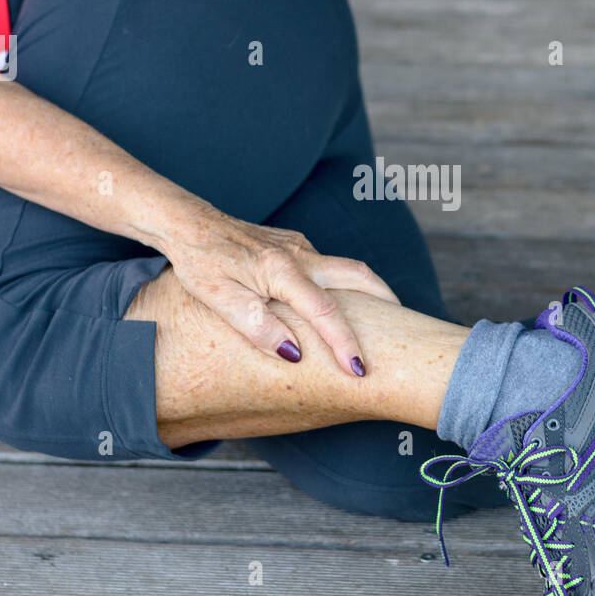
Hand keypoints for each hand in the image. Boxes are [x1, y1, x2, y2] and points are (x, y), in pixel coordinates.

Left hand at [159, 205, 399, 375]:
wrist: (189, 224)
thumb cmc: (201, 264)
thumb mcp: (220, 301)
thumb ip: (258, 328)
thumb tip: (295, 354)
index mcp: (281, 270)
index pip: (325, 312)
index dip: (345, 343)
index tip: (359, 371)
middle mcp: (299, 254)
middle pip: (358, 276)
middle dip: (385, 304)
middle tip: (405, 332)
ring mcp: (299, 246)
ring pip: (347, 269)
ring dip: (369, 294)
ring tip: (383, 323)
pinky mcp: (294, 244)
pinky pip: (330, 266)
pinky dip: (346, 286)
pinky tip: (342, 305)